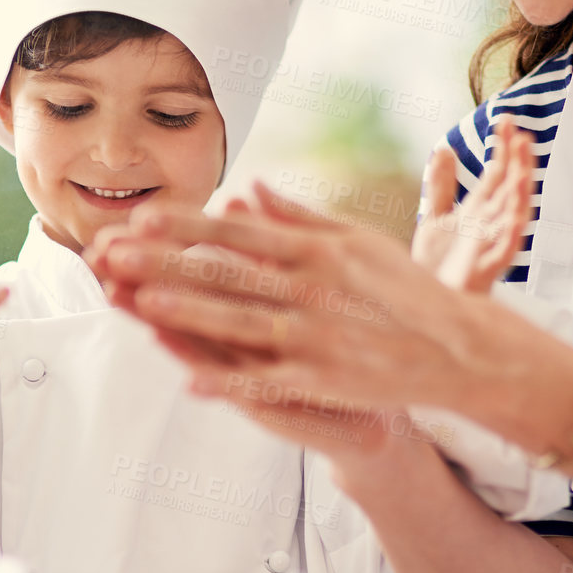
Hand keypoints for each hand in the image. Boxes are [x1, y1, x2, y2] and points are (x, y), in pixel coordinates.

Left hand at [86, 185, 502, 418]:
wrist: (457, 348)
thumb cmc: (405, 289)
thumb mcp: (358, 240)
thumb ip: (300, 217)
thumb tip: (251, 190)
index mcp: (317, 250)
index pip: (239, 233)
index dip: (187, 225)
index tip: (143, 216)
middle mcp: (312, 288)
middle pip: (227, 273)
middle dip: (165, 263)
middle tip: (115, 254)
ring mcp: (315, 336)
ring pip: (239, 322)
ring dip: (187, 313)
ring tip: (140, 303)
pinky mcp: (323, 379)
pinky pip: (266, 382)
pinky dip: (228, 382)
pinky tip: (188, 382)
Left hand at [411, 118, 533, 293]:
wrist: (425, 305)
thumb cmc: (438, 267)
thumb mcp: (435, 219)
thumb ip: (441, 186)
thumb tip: (444, 148)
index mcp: (479, 212)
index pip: (497, 174)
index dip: (502, 148)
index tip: (504, 120)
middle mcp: (490, 226)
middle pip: (509, 189)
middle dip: (518, 163)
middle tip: (521, 135)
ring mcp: (490, 248)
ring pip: (514, 216)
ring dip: (521, 192)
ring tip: (524, 166)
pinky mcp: (485, 271)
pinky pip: (505, 252)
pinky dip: (512, 234)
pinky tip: (517, 215)